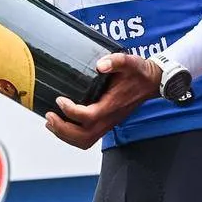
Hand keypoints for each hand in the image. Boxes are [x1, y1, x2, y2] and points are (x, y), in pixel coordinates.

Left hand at [45, 52, 161, 149]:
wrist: (152, 83)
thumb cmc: (139, 73)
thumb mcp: (130, 61)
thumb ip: (116, 61)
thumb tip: (100, 64)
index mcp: (112, 105)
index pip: (88, 117)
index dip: (71, 111)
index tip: (60, 99)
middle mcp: (109, 118)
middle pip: (83, 136)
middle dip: (63, 129)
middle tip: (49, 115)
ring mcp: (108, 123)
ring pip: (84, 141)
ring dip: (65, 135)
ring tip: (51, 122)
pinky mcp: (106, 123)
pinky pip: (87, 138)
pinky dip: (71, 136)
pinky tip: (61, 124)